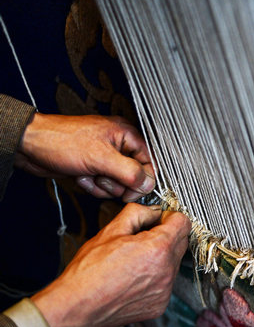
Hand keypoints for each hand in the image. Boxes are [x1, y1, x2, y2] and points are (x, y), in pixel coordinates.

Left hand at [16, 113, 154, 201]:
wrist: (30, 145)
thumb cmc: (62, 141)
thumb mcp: (100, 158)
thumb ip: (130, 172)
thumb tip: (150, 184)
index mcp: (127, 134)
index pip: (150, 162)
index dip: (142, 180)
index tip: (130, 192)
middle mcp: (120, 144)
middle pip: (134, 176)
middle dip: (116, 183)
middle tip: (101, 177)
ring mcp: (106, 156)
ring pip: (118, 183)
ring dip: (102, 185)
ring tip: (88, 174)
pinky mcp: (95, 166)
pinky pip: (104, 184)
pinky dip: (92, 185)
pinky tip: (81, 176)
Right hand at [31, 203, 191, 326]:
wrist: (77, 306)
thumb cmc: (89, 271)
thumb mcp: (111, 230)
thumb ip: (138, 213)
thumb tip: (153, 211)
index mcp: (158, 248)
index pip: (183, 222)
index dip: (169, 216)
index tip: (158, 219)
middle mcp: (167, 270)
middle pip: (182, 241)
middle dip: (167, 235)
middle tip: (143, 237)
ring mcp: (165, 290)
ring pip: (174, 263)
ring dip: (162, 257)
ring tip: (135, 260)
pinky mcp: (160, 304)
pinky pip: (166, 283)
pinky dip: (156, 277)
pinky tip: (135, 277)